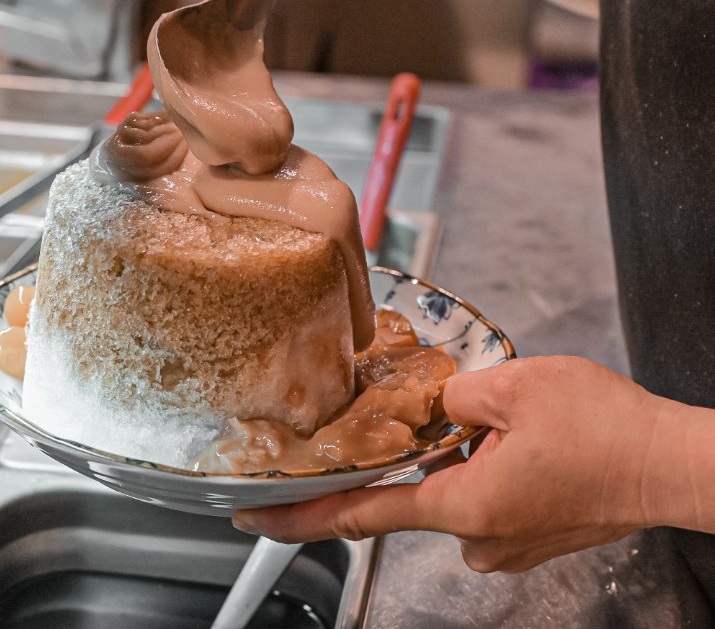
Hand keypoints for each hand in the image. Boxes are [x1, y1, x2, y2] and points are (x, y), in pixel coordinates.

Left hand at [233, 356, 682, 572]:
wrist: (673, 465)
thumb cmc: (609, 433)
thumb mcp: (514, 386)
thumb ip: (449, 394)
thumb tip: (432, 408)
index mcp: (463, 505)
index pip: (357, 515)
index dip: (298, 516)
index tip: (256, 517)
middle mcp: (477, 536)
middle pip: (409, 493)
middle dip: (412, 454)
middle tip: (449, 418)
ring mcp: (504, 543)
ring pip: (450, 490)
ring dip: (457, 457)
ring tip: (506, 425)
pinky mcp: (526, 536)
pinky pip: (481, 497)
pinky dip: (481, 469)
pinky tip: (515, 444)